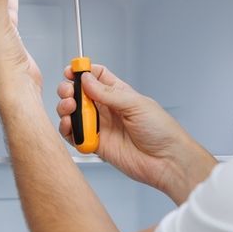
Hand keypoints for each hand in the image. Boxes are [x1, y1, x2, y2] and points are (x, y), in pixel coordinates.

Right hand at [56, 64, 215, 203]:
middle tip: (69, 93)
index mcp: (119, 94)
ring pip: (74, 114)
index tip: (72, 70)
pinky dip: (68, 131)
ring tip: (69, 109)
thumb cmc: (162, 131)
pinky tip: (70, 127)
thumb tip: (86, 81)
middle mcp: (108, 109)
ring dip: (65, 109)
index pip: (96, 77)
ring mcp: (101, 127)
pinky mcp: (96, 145)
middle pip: (80, 94)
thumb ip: (108, 93)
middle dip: (69, 90)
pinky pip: (75, 137)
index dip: (82, 72)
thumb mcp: (136, 104)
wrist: (166, 160)